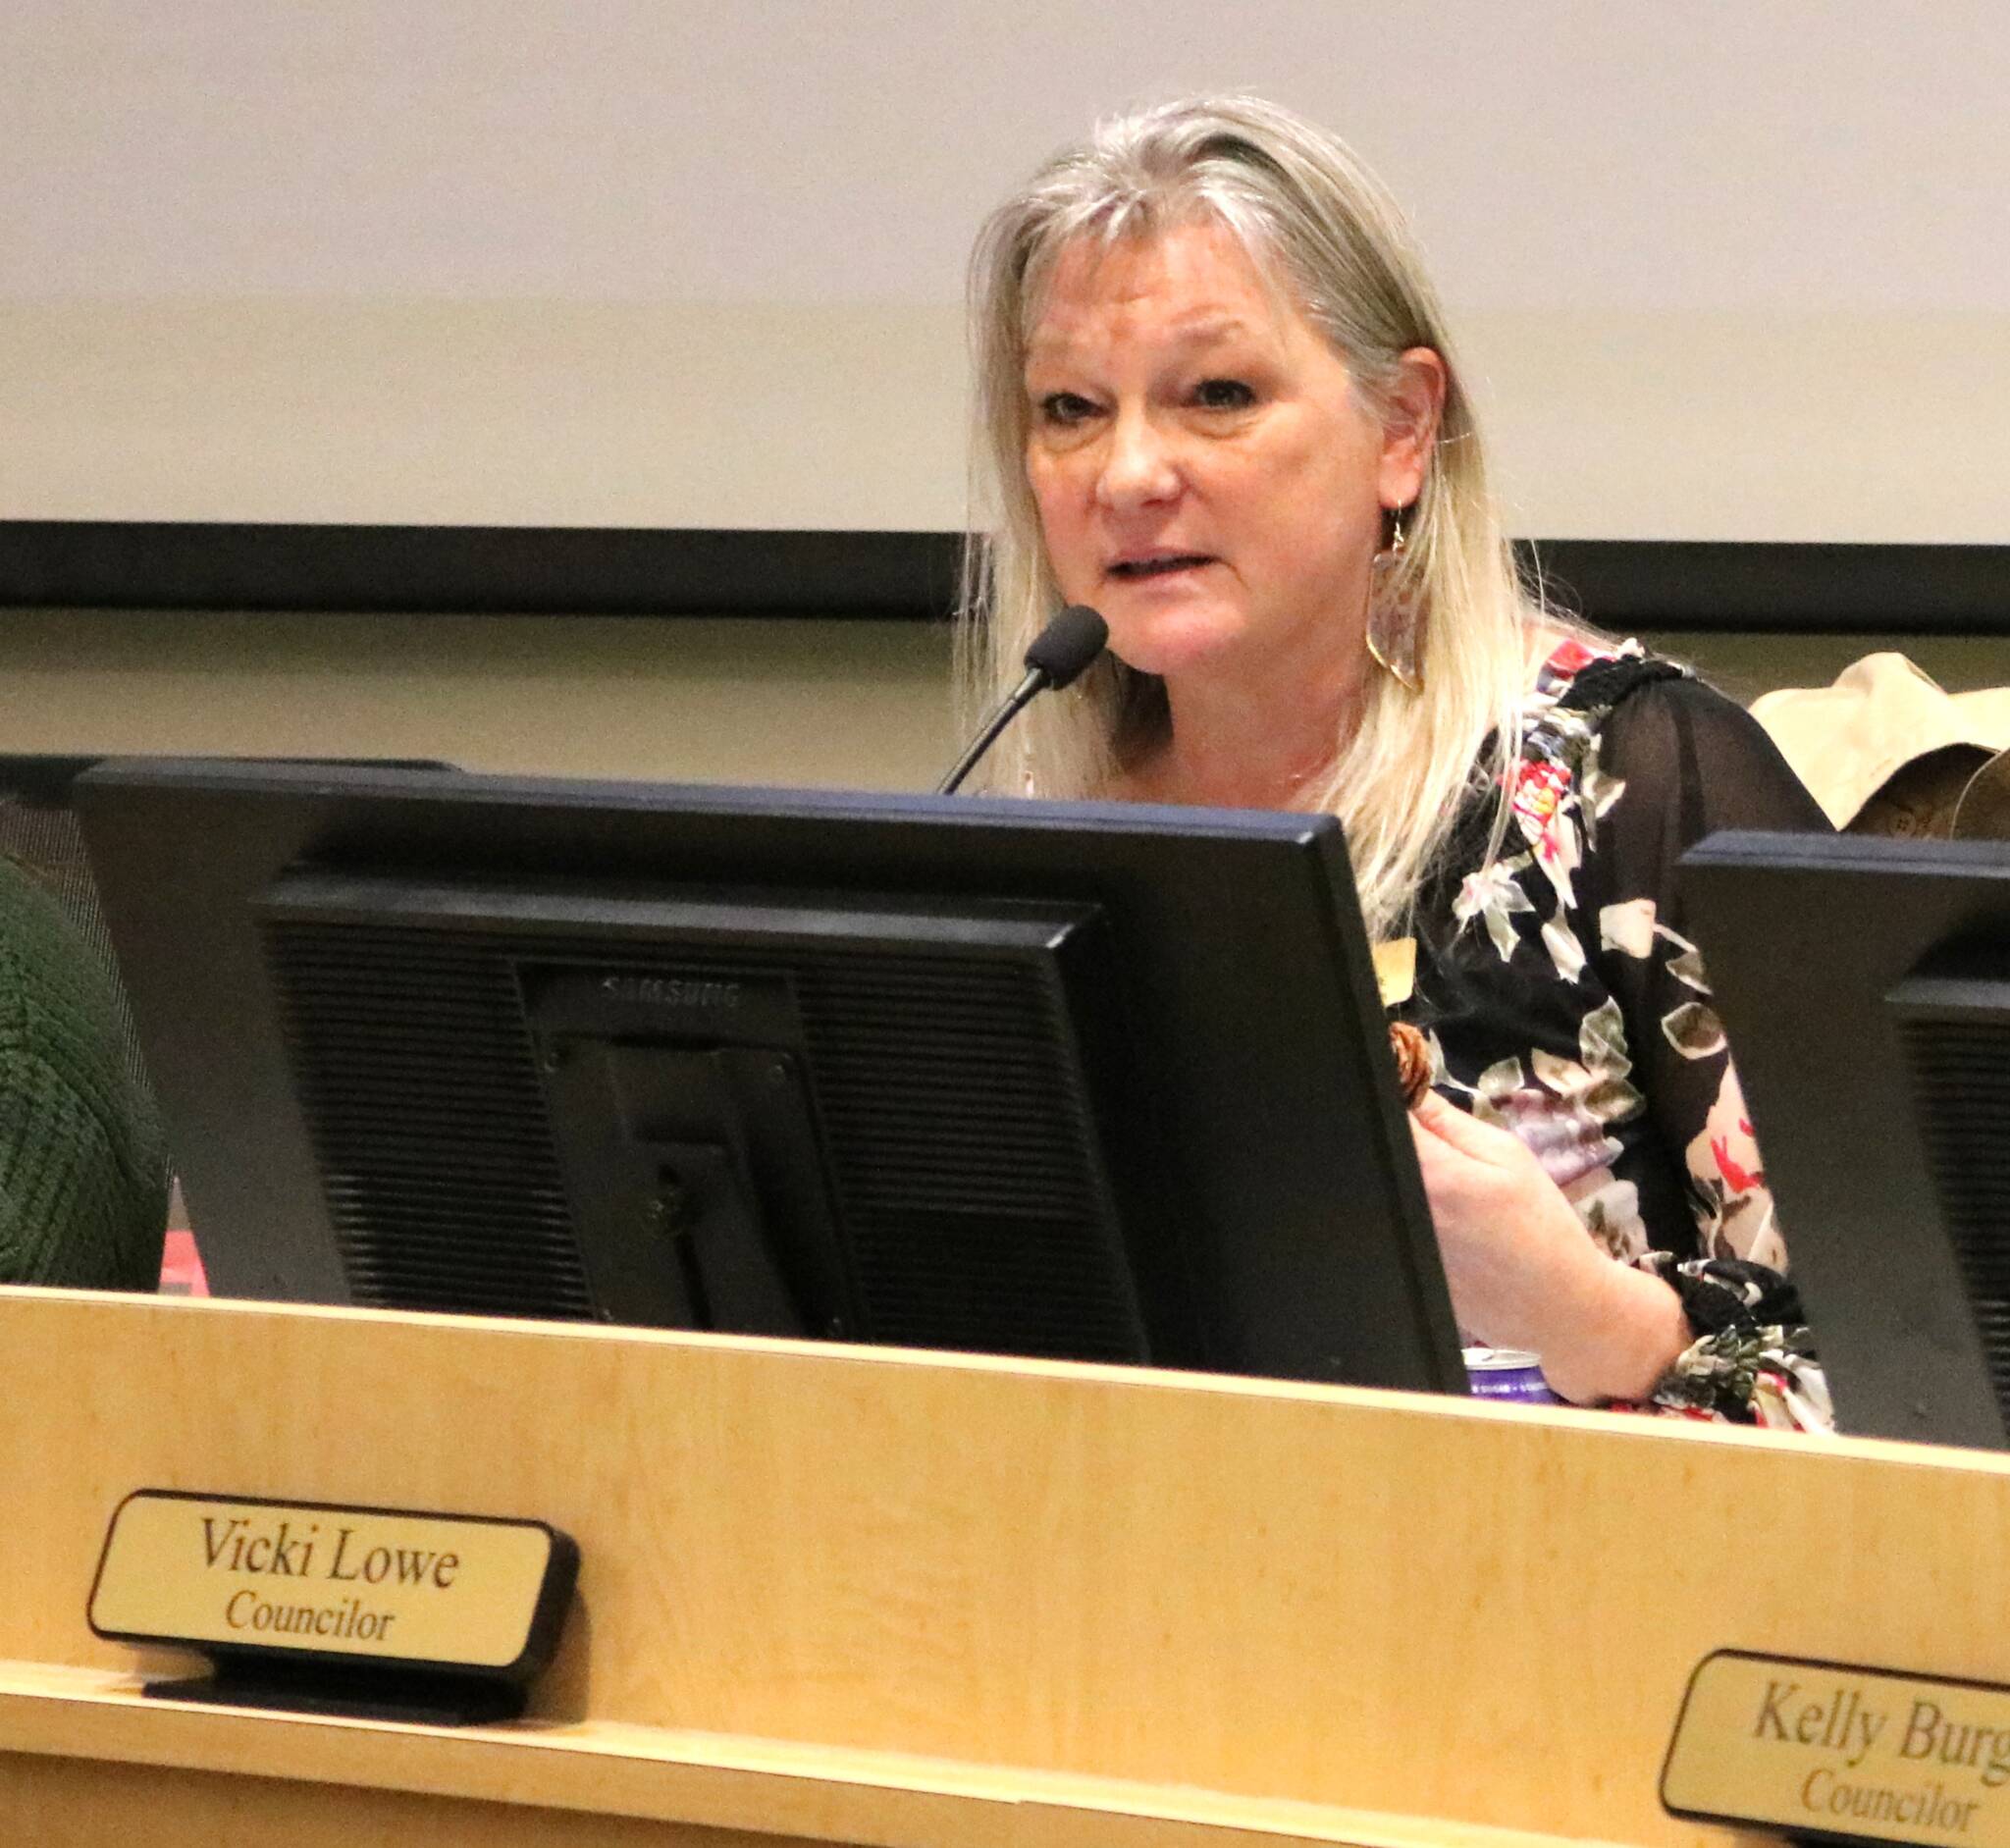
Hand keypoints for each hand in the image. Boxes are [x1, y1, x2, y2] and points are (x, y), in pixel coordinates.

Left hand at [1409, 1091, 1690, 1403]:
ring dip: (1398, 1173)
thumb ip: (1448, 1121)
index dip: (1389, 1093)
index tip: (1403, 1083)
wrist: (1556, 1307)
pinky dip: (1401, 1207)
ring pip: (1381, 1187)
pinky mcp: (1398, 1264)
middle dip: (1395, 1138)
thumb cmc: (1540, 1225)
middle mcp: (1400, 1208)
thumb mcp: (1506, 1157)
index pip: (1384, 1120)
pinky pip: (1388, 1219)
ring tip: (1444, 1182)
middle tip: (1428, 1136)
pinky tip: (1442, 1216)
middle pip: (1374, 1155)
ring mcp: (1396, 1240)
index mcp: (1429, 1175)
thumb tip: (1407, 1085)